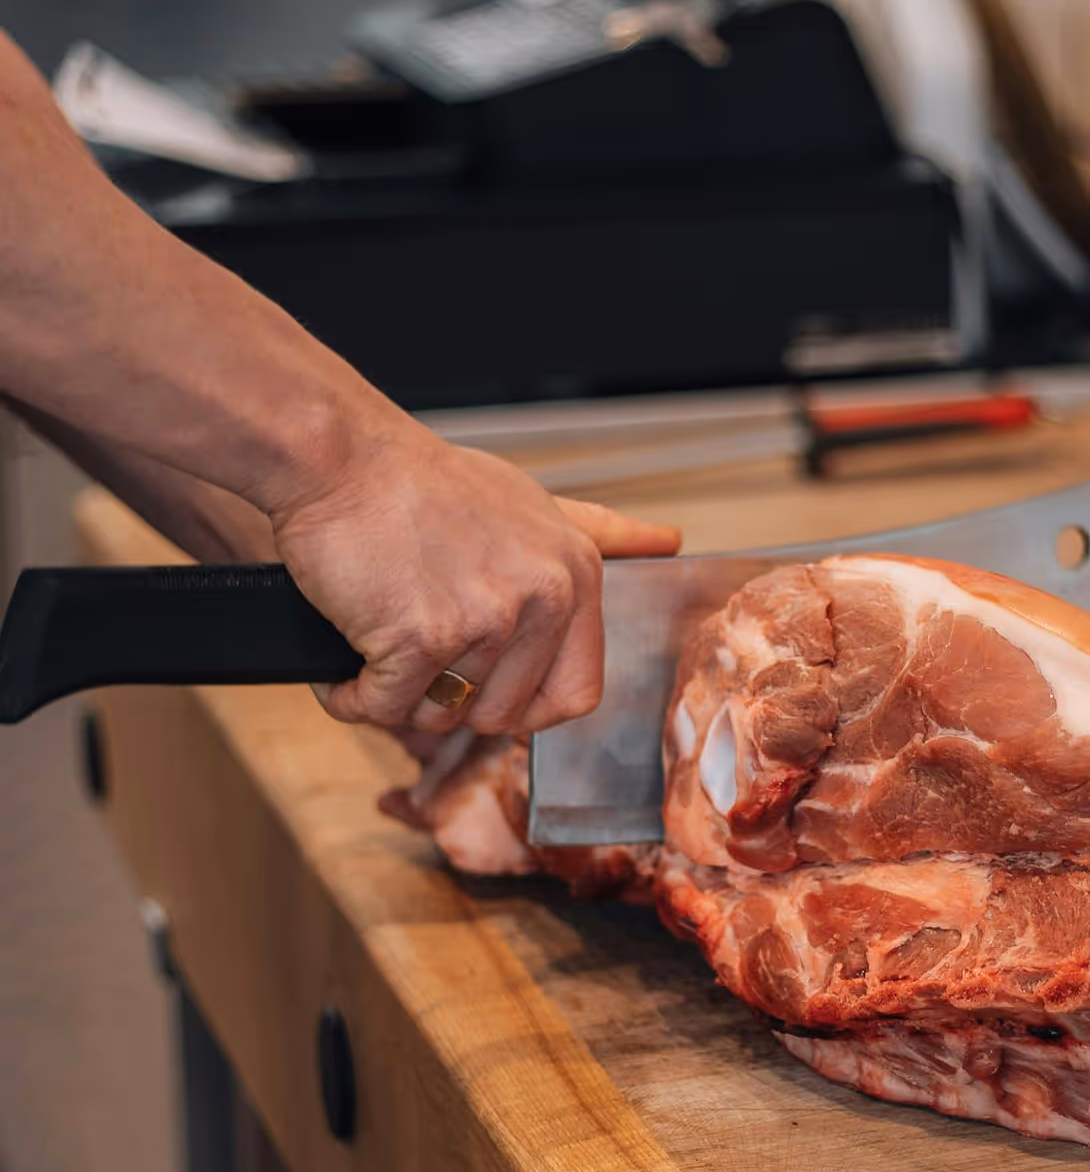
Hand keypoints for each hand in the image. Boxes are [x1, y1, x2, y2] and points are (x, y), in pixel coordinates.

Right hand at [270, 425, 678, 735]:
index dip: (528, 711)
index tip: (490, 695)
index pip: (578, 694)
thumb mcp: (532, 503)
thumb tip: (669, 542)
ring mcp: (483, 619)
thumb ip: (599, 533)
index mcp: (575, 574)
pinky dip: (351, 695)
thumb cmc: (424, 483)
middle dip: (449, 699)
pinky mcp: (418, 638)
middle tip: (415, 649)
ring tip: (379, 637)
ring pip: (439, 714)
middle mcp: (542, 598)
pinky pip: (383, 707)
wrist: (339, 457)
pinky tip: (346, 658)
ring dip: (396, 693)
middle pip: (501, 714)